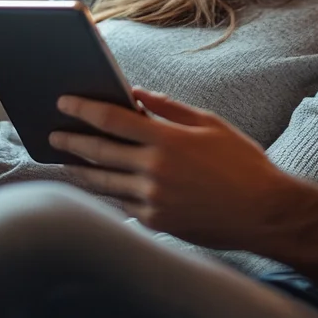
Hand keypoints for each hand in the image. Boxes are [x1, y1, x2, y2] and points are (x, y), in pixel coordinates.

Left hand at [53, 88, 317, 300]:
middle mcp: (155, 170)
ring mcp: (153, 199)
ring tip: (64, 161)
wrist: (264, 213)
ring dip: (79, 171)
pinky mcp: (156, 222)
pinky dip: (106, 194)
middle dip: (71, 141)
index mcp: (168, 140)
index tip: (63, 102)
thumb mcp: (210, 125)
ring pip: (103, 183)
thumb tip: (136, 94)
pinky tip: (95, 187)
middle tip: (52, 134)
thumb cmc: (242, 164)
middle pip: (99, 152)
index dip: (83, 109)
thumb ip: (170, 109)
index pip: (113, 119)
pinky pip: (121, 205)